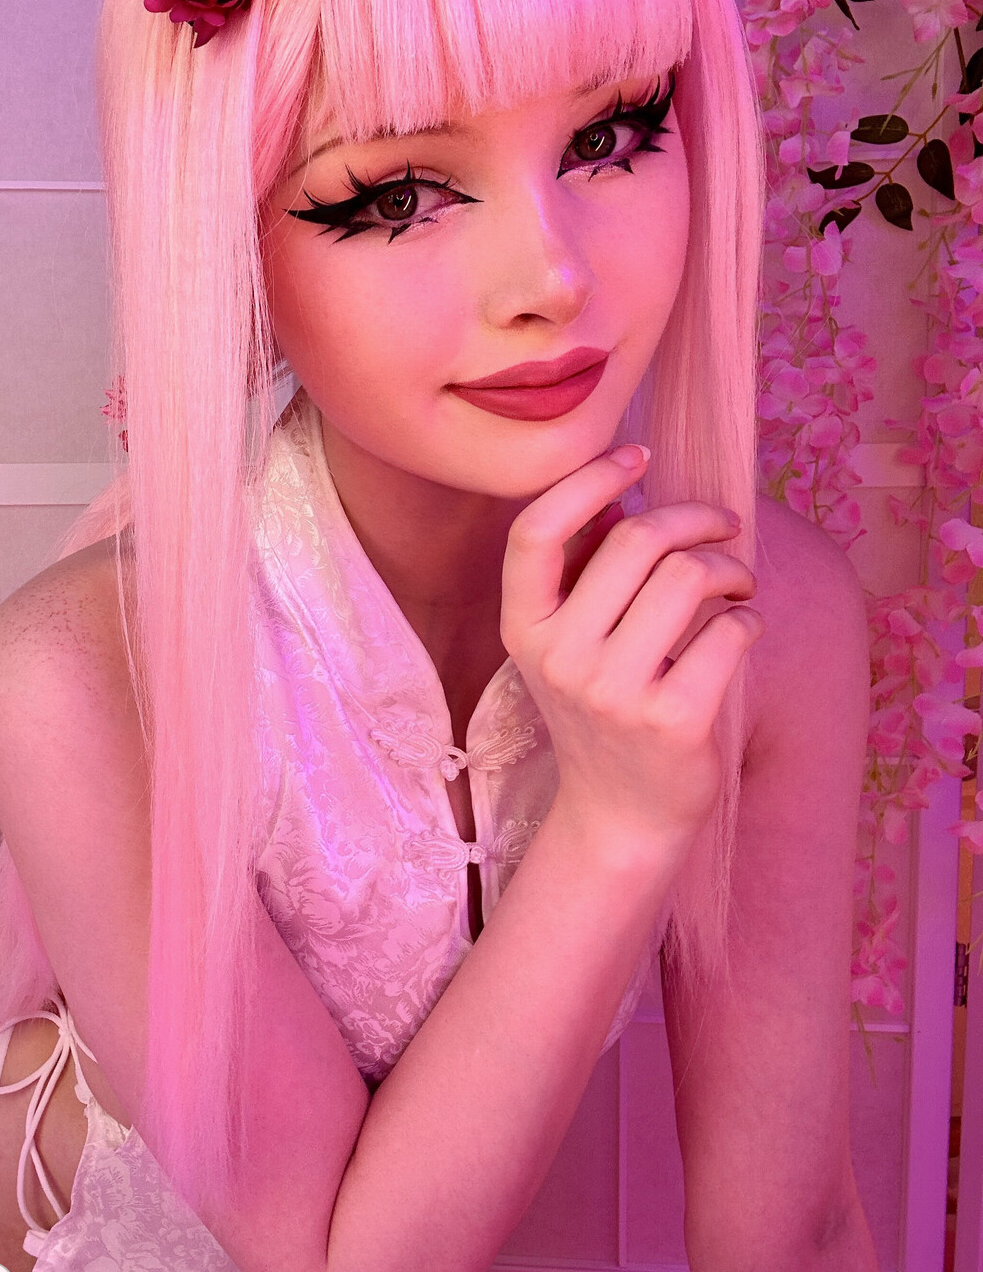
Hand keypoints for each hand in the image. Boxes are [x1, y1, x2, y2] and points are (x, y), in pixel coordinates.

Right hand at [498, 445, 763, 850]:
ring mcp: (613, 691)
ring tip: (738, 585)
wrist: (619, 816)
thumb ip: (584, 575)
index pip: (537, 531)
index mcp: (524, 628)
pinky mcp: (673, 719)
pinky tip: (741, 631)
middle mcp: (560, 657)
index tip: (636, 455)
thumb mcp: (567, 645)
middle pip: (635, 541)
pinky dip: (748, 620)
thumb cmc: (601, 711)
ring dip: (730, 568)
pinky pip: (730, 631)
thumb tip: (623, 497)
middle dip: (694, 520)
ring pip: (688, 578)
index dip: (589, 480)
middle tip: (723, 529)